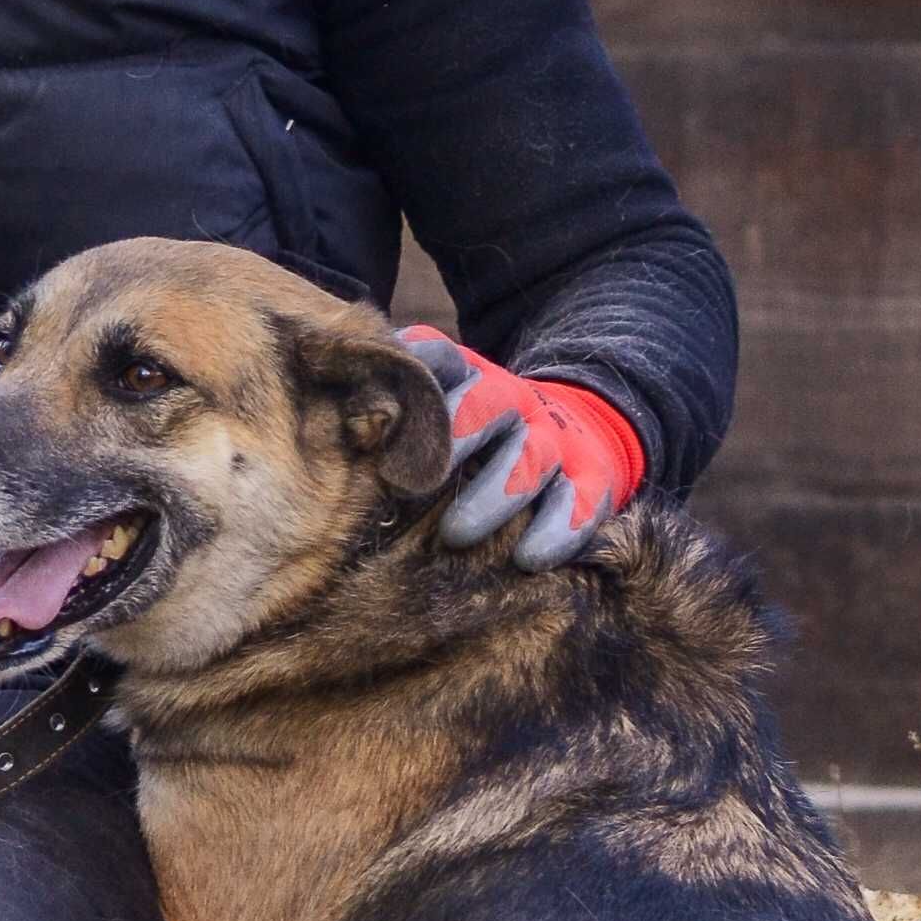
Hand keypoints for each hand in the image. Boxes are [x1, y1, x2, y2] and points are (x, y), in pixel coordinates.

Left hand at [398, 328, 644, 570]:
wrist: (577, 435)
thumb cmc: (479, 437)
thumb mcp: (439, 412)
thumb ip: (391, 403)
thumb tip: (329, 380)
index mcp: (471, 380)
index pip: (445, 362)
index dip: (422, 373)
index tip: (390, 399)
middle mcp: (515, 404)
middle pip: (489, 406)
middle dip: (452, 436)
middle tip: (411, 477)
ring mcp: (555, 443)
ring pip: (530, 459)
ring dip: (494, 493)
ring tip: (456, 532)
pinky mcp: (591, 481)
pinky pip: (580, 503)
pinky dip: (558, 529)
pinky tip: (529, 558)